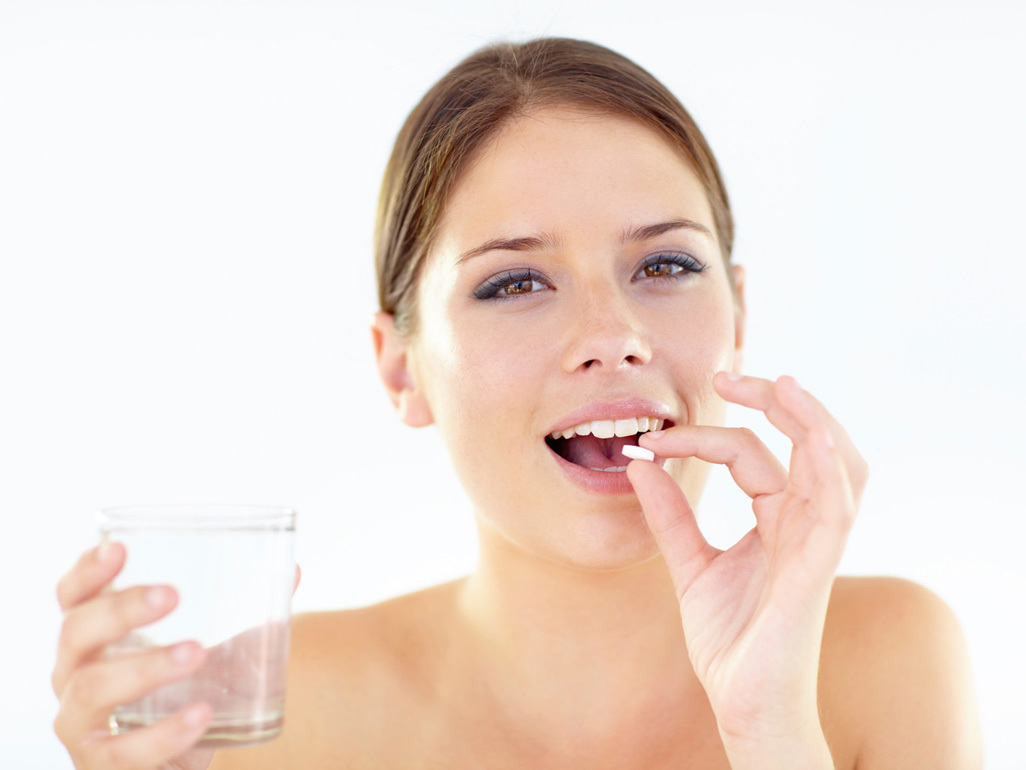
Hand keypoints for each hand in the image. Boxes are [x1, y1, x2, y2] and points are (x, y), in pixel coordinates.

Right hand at [52, 541, 301, 769]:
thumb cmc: (187, 696)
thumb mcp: (216, 652)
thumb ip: (247, 613)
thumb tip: (293, 571)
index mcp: (95, 639)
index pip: (73, 598)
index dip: (87, 570)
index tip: (119, 546)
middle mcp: (75, 677)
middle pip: (75, 633)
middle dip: (120, 610)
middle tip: (171, 595)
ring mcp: (81, 726)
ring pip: (92, 690)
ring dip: (145, 667)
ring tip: (197, 652)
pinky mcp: (103, 769)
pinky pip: (125, 752)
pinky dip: (166, 732)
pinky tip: (202, 714)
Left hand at [627, 373, 866, 759]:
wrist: (743, 703)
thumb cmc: (730, 639)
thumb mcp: (690, 565)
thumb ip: (669, 515)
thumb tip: (639, 462)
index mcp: (776, 519)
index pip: (749, 453)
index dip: (700, 437)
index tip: (650, 439)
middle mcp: (803, 523)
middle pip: (808, 443)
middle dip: (776, 402)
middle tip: (728, 374)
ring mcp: (816, 544)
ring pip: (837, 465)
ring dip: (812, 420)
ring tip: (781, 384)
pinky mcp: (816, 570)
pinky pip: (835, 510)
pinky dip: (828, 469)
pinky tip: (810, 438)